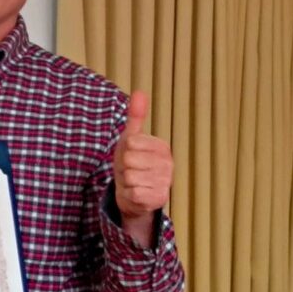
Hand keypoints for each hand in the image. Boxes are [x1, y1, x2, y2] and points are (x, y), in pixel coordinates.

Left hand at [113, 90, 172, 245]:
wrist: (133, 194)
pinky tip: (135, 194)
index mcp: (162, 147)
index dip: (124, 151)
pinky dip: (128, 194)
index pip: (130, 143)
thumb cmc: (131, 163)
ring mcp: (165, 182)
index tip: (130, 156)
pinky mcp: (159, 199)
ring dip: (125, 182)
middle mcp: (169, 164)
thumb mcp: (130, 139)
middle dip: (123, 167)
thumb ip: (136, 116)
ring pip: (130, 177)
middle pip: (129, 160)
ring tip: (132, 182)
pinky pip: (133, 192)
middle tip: (130, 170)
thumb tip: (139, 92)